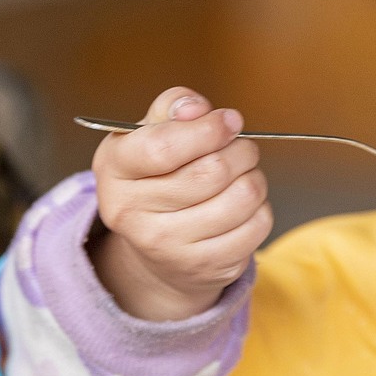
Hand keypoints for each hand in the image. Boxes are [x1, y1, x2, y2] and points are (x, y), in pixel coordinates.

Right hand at [89, 87, 271, 320]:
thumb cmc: (157, 177)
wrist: (155, 250)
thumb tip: (196, 109)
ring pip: (242, 197)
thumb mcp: (148, 134)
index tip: (230, 120)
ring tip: (242, 175)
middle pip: (212, 172)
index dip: (207, 129)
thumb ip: (172, 108)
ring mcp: (169, 247)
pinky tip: (242, 205)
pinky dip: (260, 208)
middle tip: (241, 147)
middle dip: (240, 150)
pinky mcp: (205, 267)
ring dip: (254, 177)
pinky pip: (257, 226)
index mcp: (115, 170)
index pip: (163, 147)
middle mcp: (133, 213)